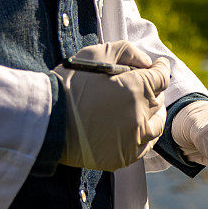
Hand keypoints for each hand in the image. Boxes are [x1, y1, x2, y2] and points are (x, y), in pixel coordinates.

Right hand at [53, 41, 169, 170]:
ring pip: (156, 125)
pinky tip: (135, 128)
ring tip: (144, 108)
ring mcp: (133, 140)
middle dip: (154, 91)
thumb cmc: (68, 85)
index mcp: (136, 89)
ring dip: (153, 114)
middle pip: (159, 101)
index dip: (160, 69)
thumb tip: (148, 63)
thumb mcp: (95, 54)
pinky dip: (143, 135)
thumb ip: (127, 51)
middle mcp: (139, 116)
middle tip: (145, 87)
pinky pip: (144, 146)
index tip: (158, 67)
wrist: (45, 122)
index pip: (162, 77)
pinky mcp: (124, 157)